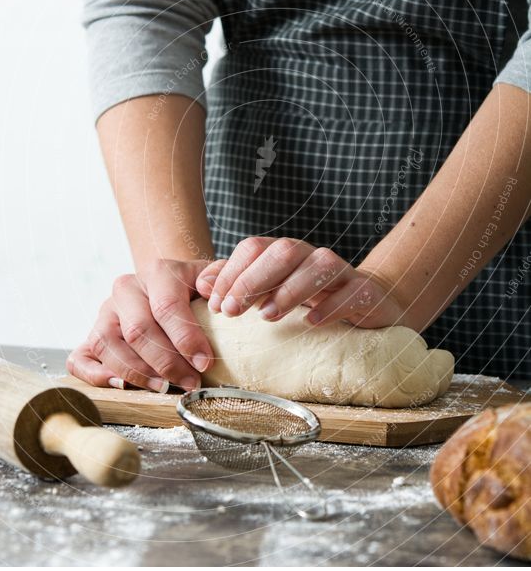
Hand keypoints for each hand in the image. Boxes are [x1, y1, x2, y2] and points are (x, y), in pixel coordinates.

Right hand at [67, 258, 224, 390]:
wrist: (171, 285)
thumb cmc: (197, 289)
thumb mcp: (214, 278)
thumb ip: (218, 277)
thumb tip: (207, 290)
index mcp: (157, 272)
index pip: (166, 306)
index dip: (186, 338)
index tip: (205, 363)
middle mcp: (126, 289)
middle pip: (138, 329)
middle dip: (166, 362)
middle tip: (190, 382)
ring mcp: (105, 312)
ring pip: (108, 344)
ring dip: (137, 372)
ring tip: (164, 387)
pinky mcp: (93, 335)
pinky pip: (81, 358)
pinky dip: (96, 375)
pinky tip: (123, 386)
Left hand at [196, 237, 410, 328]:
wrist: (369, 303)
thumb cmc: (313, 298)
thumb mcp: (272, 291)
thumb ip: (237, 283)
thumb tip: (201, 282)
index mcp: (286, 253)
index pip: (254, 247)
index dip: (232, 272)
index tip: (214, 304)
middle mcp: (312, 255)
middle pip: (284, 251)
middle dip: (253, 279)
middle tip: (232, 311)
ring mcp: (342, 272)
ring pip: (320, 266)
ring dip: (290, 290)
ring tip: (268, 316)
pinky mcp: (366, 292)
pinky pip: (351, 291)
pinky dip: (331, 305)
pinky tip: (312, 322)